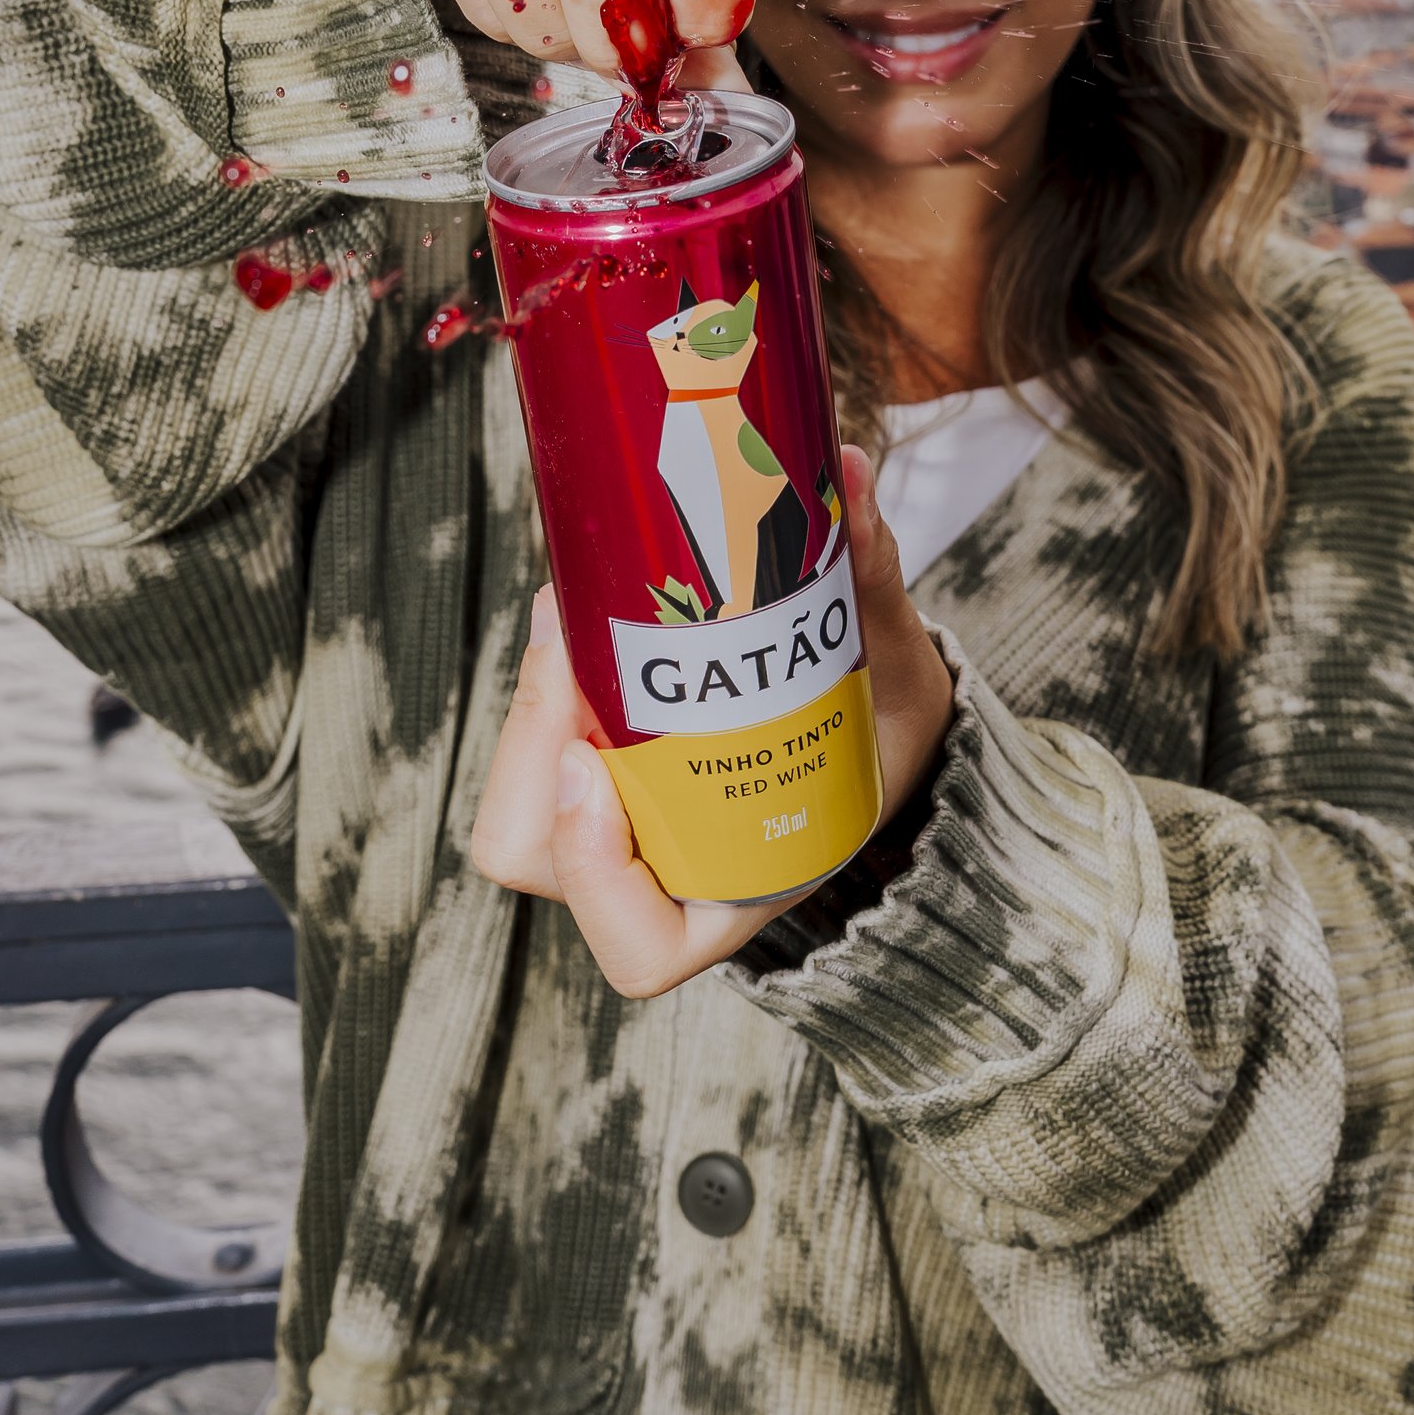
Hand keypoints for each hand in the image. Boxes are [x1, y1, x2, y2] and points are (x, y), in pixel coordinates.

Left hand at [471, 447, 956, 994]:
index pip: (639, 945)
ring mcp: (616, 824)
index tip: (595, 767)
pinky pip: (531, 744)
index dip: (596, 872)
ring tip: (569, 621)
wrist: (878, 730)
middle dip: (531, 753)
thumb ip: (870, 582)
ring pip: (516, 805)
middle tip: (570, 648)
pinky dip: (540, 685)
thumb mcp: (897, 670)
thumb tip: (843, 469)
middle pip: (538, 859)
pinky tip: (578, 605)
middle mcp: (660, 875)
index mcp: (738, 895)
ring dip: (526, 717)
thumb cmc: (887, 728)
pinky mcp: (594, 763)